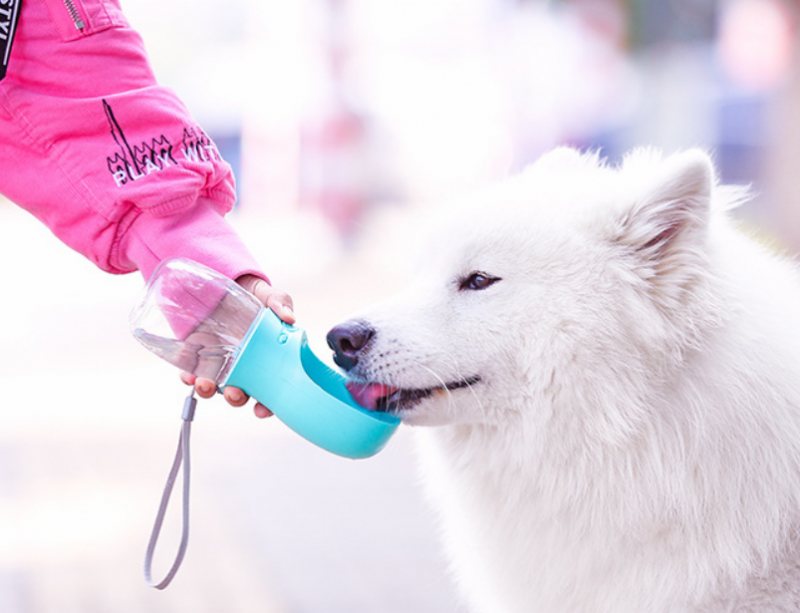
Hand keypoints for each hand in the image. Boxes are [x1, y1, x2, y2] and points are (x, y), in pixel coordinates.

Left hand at [180, 274, 294, 417]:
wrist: (226, 281)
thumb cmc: (254, 295)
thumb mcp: (270, 296)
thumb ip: (281, 304)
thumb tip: (290, 318)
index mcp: (264, 358)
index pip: (269, 388)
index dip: (268, 404)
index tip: (263, 409)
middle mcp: (242, 365)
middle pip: (240, 392)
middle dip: (236, 398)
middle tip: (235, 394)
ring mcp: (219, 361)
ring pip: (214, 386)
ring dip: (210, 391)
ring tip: (207, 385)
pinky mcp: (197, 354)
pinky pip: (191, 372)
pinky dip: (189, 378)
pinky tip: (189, 376)